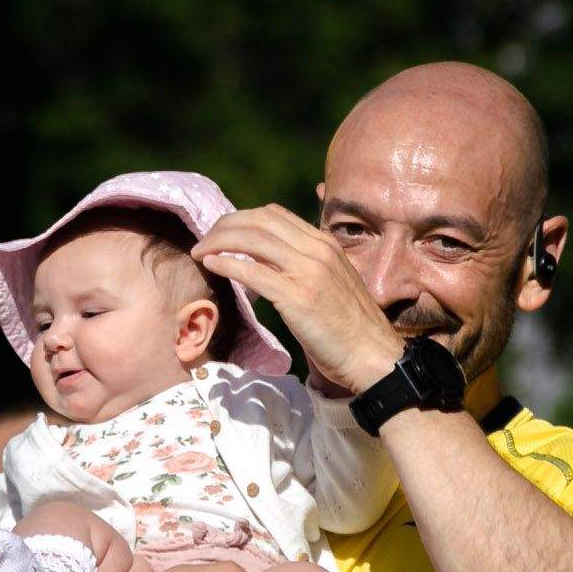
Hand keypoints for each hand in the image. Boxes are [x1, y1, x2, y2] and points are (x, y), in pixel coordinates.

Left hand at [193, 206, 402, 394]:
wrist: (372, 356)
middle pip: (258, 221)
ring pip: (252, 239)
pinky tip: (211, 265)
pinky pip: (252, 271)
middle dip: (224, 226)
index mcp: (325, 243)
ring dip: (218, 241)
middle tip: (204, 241)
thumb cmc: (350, 327)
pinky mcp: (297, 296)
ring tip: (200, 251)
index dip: (242, 219)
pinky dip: (226, 263)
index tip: (222, 233)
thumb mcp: (329, 282)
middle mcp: (317, 250)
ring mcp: (308, 271)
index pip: (274, 215)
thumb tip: (265, 262)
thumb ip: (302, 266)